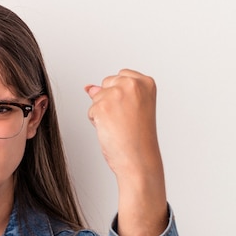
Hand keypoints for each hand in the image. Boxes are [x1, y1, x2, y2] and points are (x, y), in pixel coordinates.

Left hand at [85, 69, 167, 235]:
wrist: (139, 160)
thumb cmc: (139, 138)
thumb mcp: (132, 108)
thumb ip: (113, 92)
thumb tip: (90, 87)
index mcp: (146, 82)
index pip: (121, 75)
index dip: (120, 95)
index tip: (130, 110)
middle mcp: (132, 84)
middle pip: (107, 83)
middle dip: (109, 100)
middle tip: (124, 120)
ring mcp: (116, 94)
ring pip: (96, 97)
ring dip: (102, 112)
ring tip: (119, 126)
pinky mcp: (102, 107)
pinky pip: (90, 111)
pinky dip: (96, 122)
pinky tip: (111, 130)